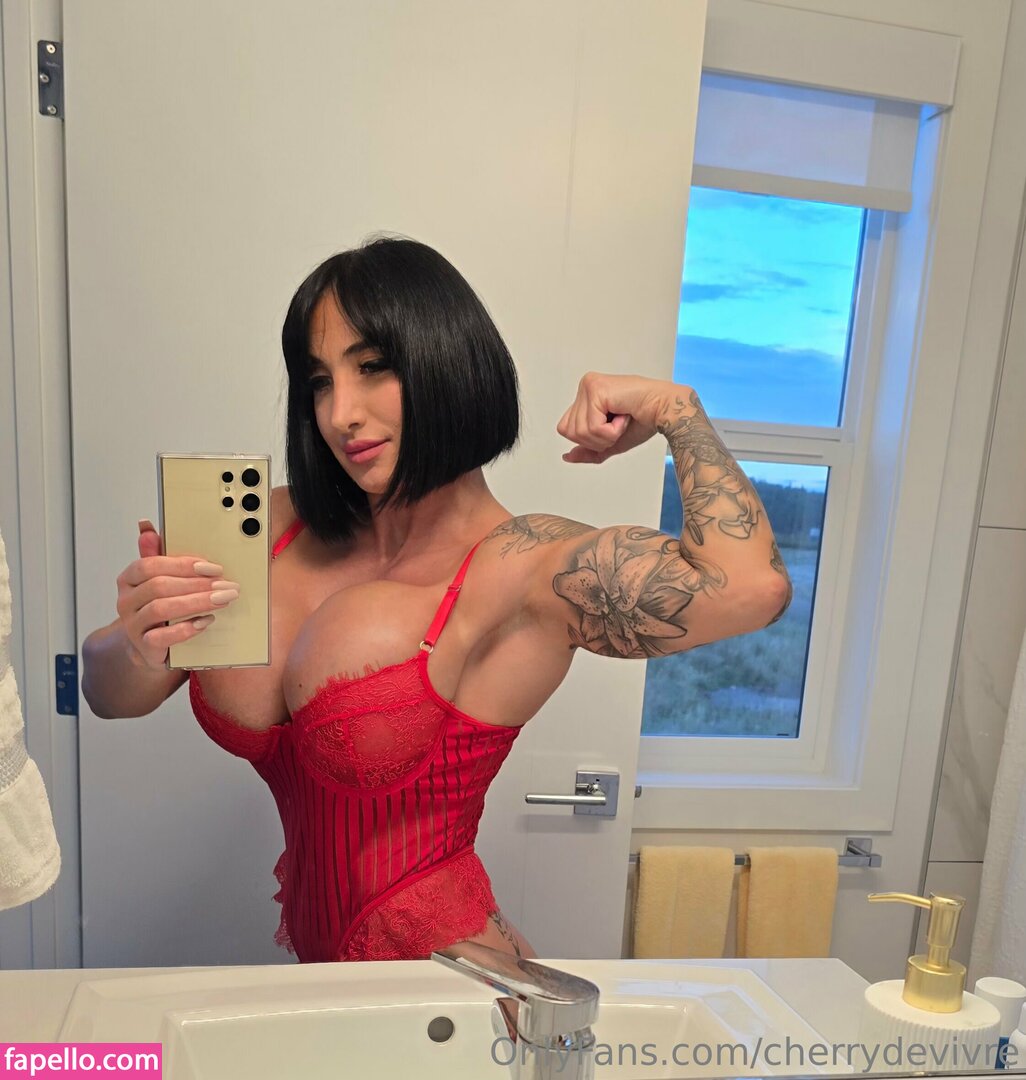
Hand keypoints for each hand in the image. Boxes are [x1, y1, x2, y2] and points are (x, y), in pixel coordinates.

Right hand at [115, 519, 237, 669]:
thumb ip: (157, 553)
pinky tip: (205, 621)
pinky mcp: (144, 647)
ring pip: (161, 609)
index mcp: (129, 579)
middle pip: (159, 587)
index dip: (182, 565)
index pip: (150, 565)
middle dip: (197, 584)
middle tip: (228, 585)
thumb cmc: (161, 606)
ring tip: (222, 600)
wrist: (153, 645)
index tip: (213, 567)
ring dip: (197, 602)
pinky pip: (162, 637)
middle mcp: (126, 601)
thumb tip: (145, 525)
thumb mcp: (161, 578)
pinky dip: (186, 628)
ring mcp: (133, 625)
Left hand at [556, 372, 669, 463]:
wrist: (666, 411)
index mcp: (587, 395)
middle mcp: (585, 386)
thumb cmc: (644, 420)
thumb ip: (589, 450)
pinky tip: (624, 416)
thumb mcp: (610, 441)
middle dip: (597, 439)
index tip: (612, 426)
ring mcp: (589, 386)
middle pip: (570, 432)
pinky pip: (593, 427)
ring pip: (580, 431)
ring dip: (606, 435)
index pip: (567, 428)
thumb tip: (567, 456)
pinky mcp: (596, 389)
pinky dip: (611, 431)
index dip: (589, 438)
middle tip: (618, 424)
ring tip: (622, 419)